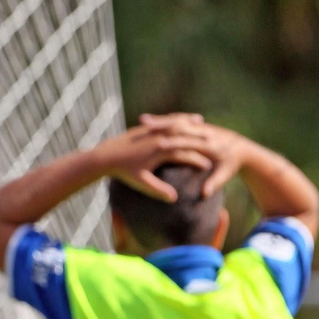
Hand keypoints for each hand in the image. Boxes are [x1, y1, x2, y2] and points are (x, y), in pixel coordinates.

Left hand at [92, 113, 212, 201]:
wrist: (105, 156)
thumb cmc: (123, 171)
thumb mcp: (141, 182)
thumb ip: (158, 190)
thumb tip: (174, 198)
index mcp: (160, 150)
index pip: (185, 154)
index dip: (198, 161)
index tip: (209, 166)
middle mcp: (158, 137)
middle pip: (184, 136)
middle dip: (199, 138)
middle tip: (214, 141)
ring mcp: (151, 130)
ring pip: (175, 124)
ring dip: (188, 123)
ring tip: (202, 124)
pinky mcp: (145, 128)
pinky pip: (164, 122)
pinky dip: (174, 120)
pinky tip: (179, 120)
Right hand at [145, 116, 252, 196]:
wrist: (245, 152)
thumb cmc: (233, 165)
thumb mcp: (225, 175)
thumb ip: (214, 184)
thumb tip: (204, 194)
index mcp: (210, 144)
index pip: (189, 141)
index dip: (173, 142)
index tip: (156, 143)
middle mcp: (205, 132)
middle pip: (180, 125)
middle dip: (161, 124)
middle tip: (142, 124)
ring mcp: (203, 127)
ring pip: (178, 120)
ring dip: (161, 119)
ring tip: (142, 120)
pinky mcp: (200, 126)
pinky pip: (180, 119)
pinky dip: (166, 119)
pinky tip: (151, 120)